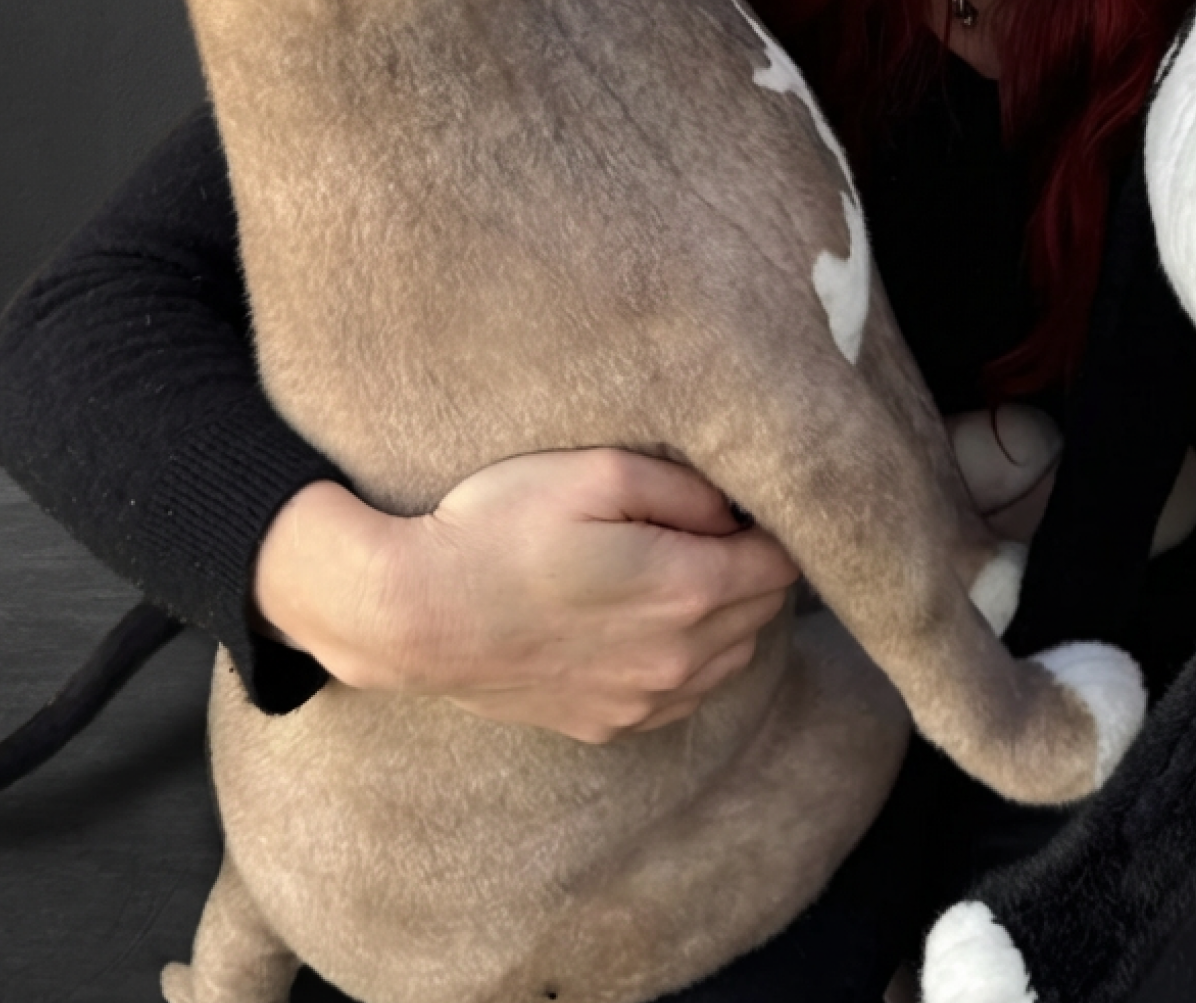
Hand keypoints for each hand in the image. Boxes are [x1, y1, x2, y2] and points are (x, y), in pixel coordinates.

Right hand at [253, 449, 800, 740]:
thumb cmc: (498, 527)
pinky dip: (691, 659)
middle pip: (763, 612)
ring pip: (732, 657)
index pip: (780, 563)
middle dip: (755, 567)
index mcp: (686, 590)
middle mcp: (678, 659)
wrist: (414, 614)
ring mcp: (643, 701)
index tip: (745, 500)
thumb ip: (684, 487)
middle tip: (715, 525)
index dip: (771, 525)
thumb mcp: (597, 470)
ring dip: (728, 615)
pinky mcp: (608, 724)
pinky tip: (652, 621)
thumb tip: (732, 507)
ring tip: (683, 568)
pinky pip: (685, 695)